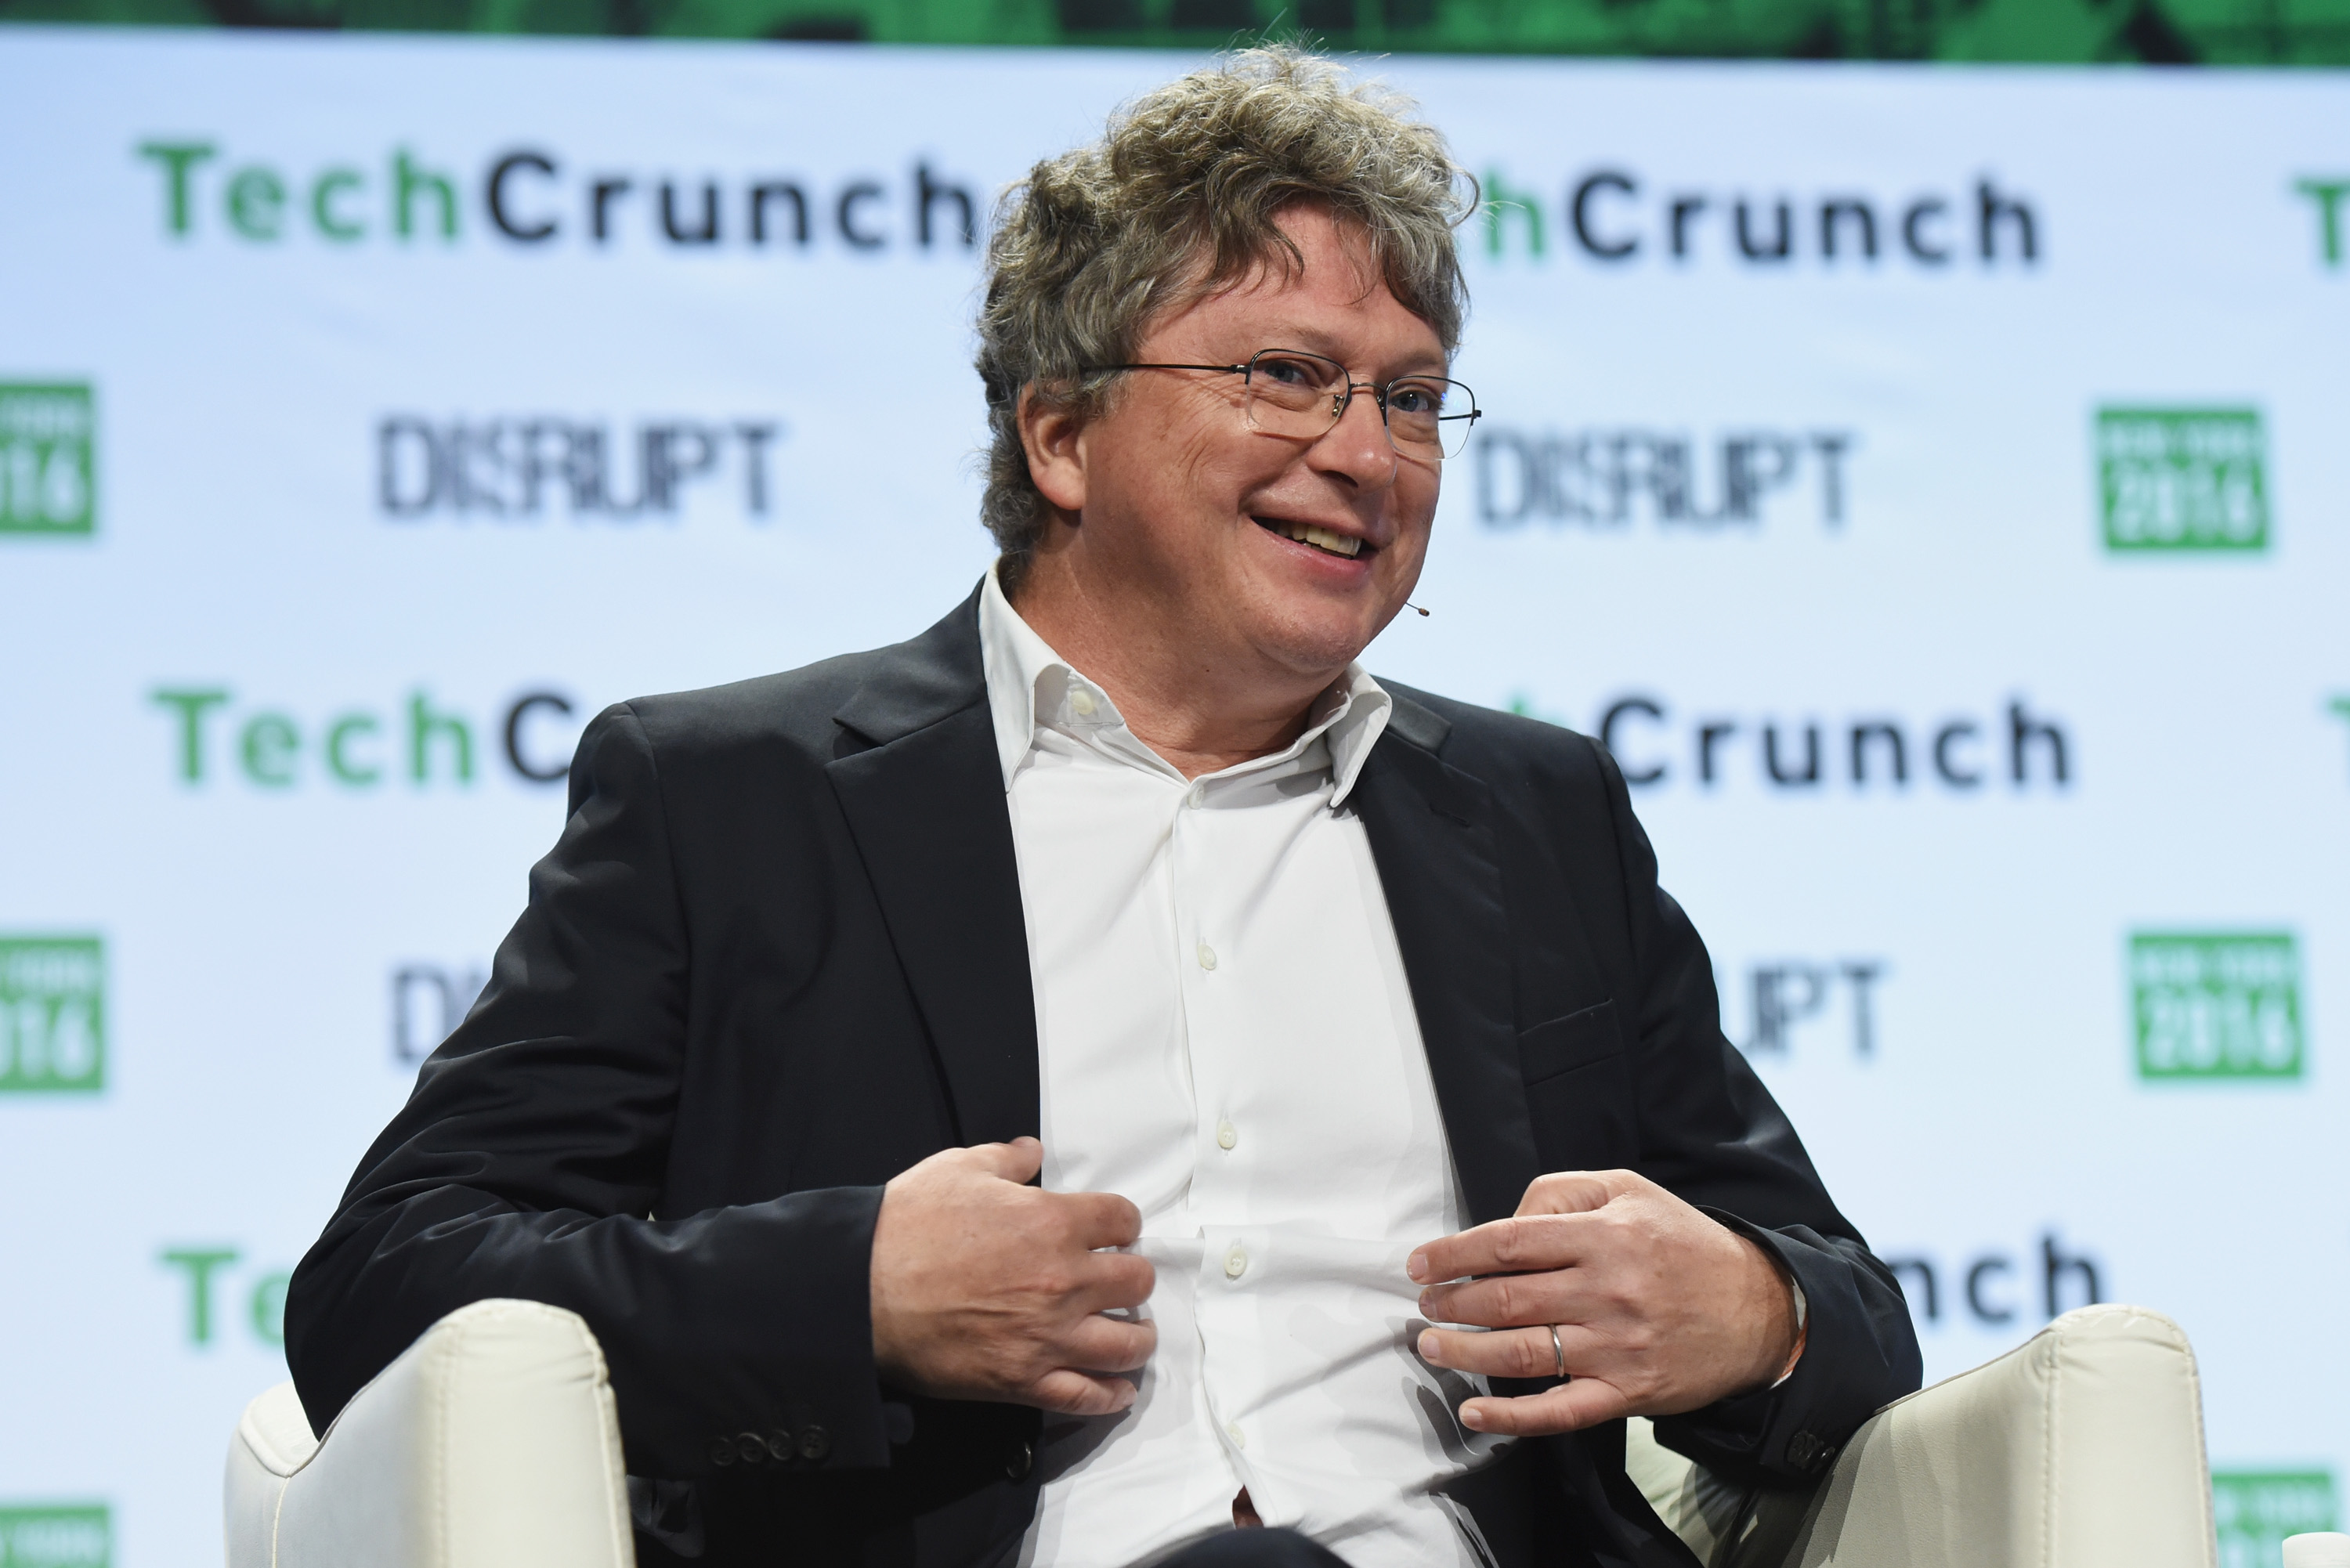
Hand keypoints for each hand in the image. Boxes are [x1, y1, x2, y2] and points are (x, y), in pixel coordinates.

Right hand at [870, 1137, 1155, 1415]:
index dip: (1121, 1223)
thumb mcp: (959, 1167)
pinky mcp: (1023, 1380)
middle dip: (1133, 1276)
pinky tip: (1119, 1389)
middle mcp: (1064, 1281)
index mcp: (1053, 1222)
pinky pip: (1086, 1396)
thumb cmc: (908, 1225)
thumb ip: (1007, 1159)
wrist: (861, 1289)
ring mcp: (1048, 1335)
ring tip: (1134, 1333)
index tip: (1114, 1231)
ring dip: (1137, 1336)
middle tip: (1121, 1280)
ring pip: (1126, 1343)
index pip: (1122, 1220)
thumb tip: (1032, 1152)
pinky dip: (1110, 1395)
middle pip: (1137, 1281)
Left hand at [1408, 1169, 1797, 1436]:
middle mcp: (1607, 1290)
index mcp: (1604, 1236)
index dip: (1453, 1254)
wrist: (1759, 1309)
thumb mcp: (1628, 1191)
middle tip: (1424, 1305)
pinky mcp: (1628, 1393)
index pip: (1507, 1243)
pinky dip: (1512, 1417)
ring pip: (1521, 1353)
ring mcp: (1616, 1347)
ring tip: (1431, 1346)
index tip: (1420, 1264)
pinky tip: (1476, 1413)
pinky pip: (1560, 1411)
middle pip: (1505, 1299)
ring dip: (1464, 1352)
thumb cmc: (1683, 1244)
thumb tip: (1503, 1222)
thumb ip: (1560, 1193)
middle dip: (1450, 1303)